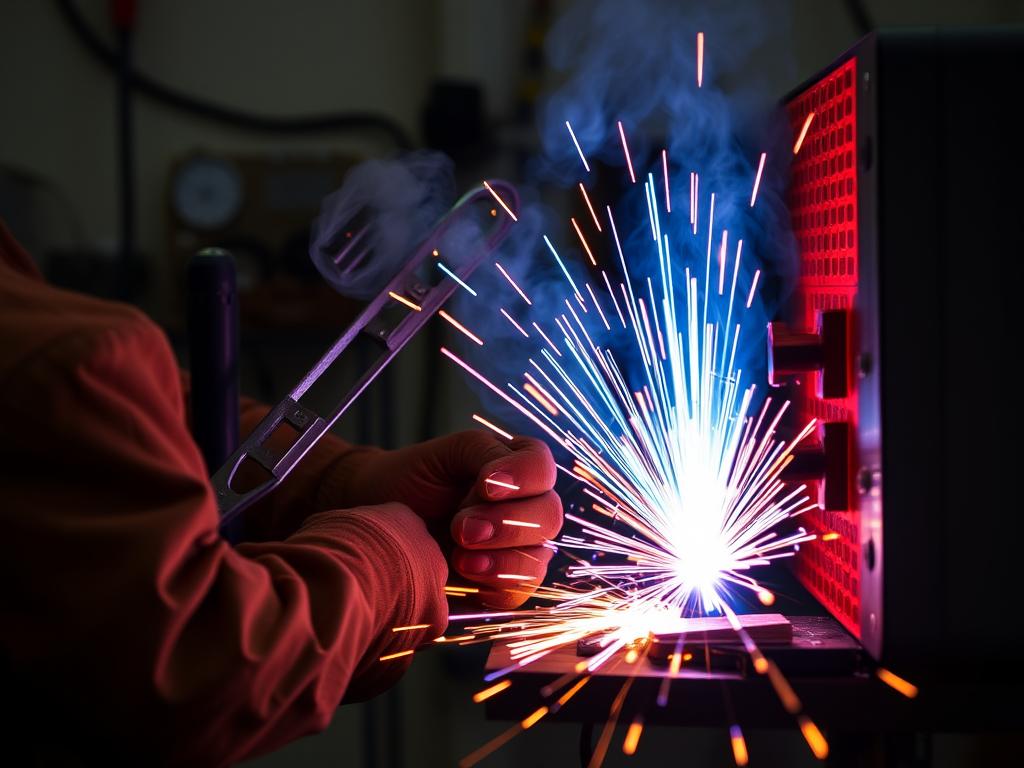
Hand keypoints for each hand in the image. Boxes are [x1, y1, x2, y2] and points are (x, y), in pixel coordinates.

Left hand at [327, 431, 561, 608]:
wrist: (380, 516)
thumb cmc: (415, 478)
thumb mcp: (449, 452)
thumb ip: (483, 452)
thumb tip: (501, 482)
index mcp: (519, 467)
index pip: (543, 468)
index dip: (523, 477)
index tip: (486, 485)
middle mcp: (528, 506)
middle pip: (549, 516)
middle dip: (507, 523)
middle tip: (461, 528)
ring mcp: (520, 548)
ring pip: (538, 558)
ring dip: (502, 559)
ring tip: (461, 557)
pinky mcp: (504, 584)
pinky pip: (518, 592)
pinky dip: (493, 585)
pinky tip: (465, 574)